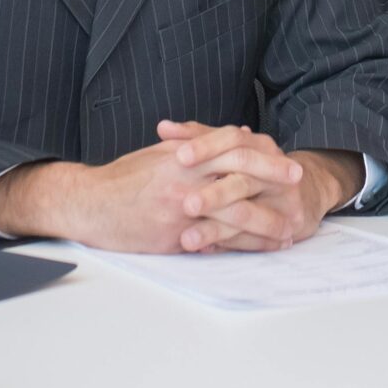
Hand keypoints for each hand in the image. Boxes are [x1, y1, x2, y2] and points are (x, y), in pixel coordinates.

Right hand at [0, 122, 316, 253]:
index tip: (288, 163)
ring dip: (264, 223)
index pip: (233, 149)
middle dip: (272, 181)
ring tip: (287, 230)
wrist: (88, 204)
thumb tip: (232, 137)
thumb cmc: (123, 178)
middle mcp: (184, 179)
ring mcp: (178, 210)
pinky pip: (212, 241)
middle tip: (299, 184)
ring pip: (231, 214)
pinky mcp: (171, 237)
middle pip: (239, 176)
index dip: (264, 156)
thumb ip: (196, 146)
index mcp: (182, 155)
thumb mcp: (160, 153)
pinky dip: (238, 246)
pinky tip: (256, 249)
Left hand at [154, 120, 355, 252]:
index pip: (233, 140)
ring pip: (248, 213)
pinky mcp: (289, 225)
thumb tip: (163, 128)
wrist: (303, 192)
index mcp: (258, 145)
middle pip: (243, 178)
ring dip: (216, 228)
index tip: (178, 156)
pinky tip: (206, 250)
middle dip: (214, 194)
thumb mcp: (233, 149)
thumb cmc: (256, 170)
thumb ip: (198, 137)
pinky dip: (229, 245)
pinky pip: (256, 239)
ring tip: (187, 239)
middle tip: (186, 205)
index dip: (206, 146)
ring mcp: (284, 199)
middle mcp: (274, 169)